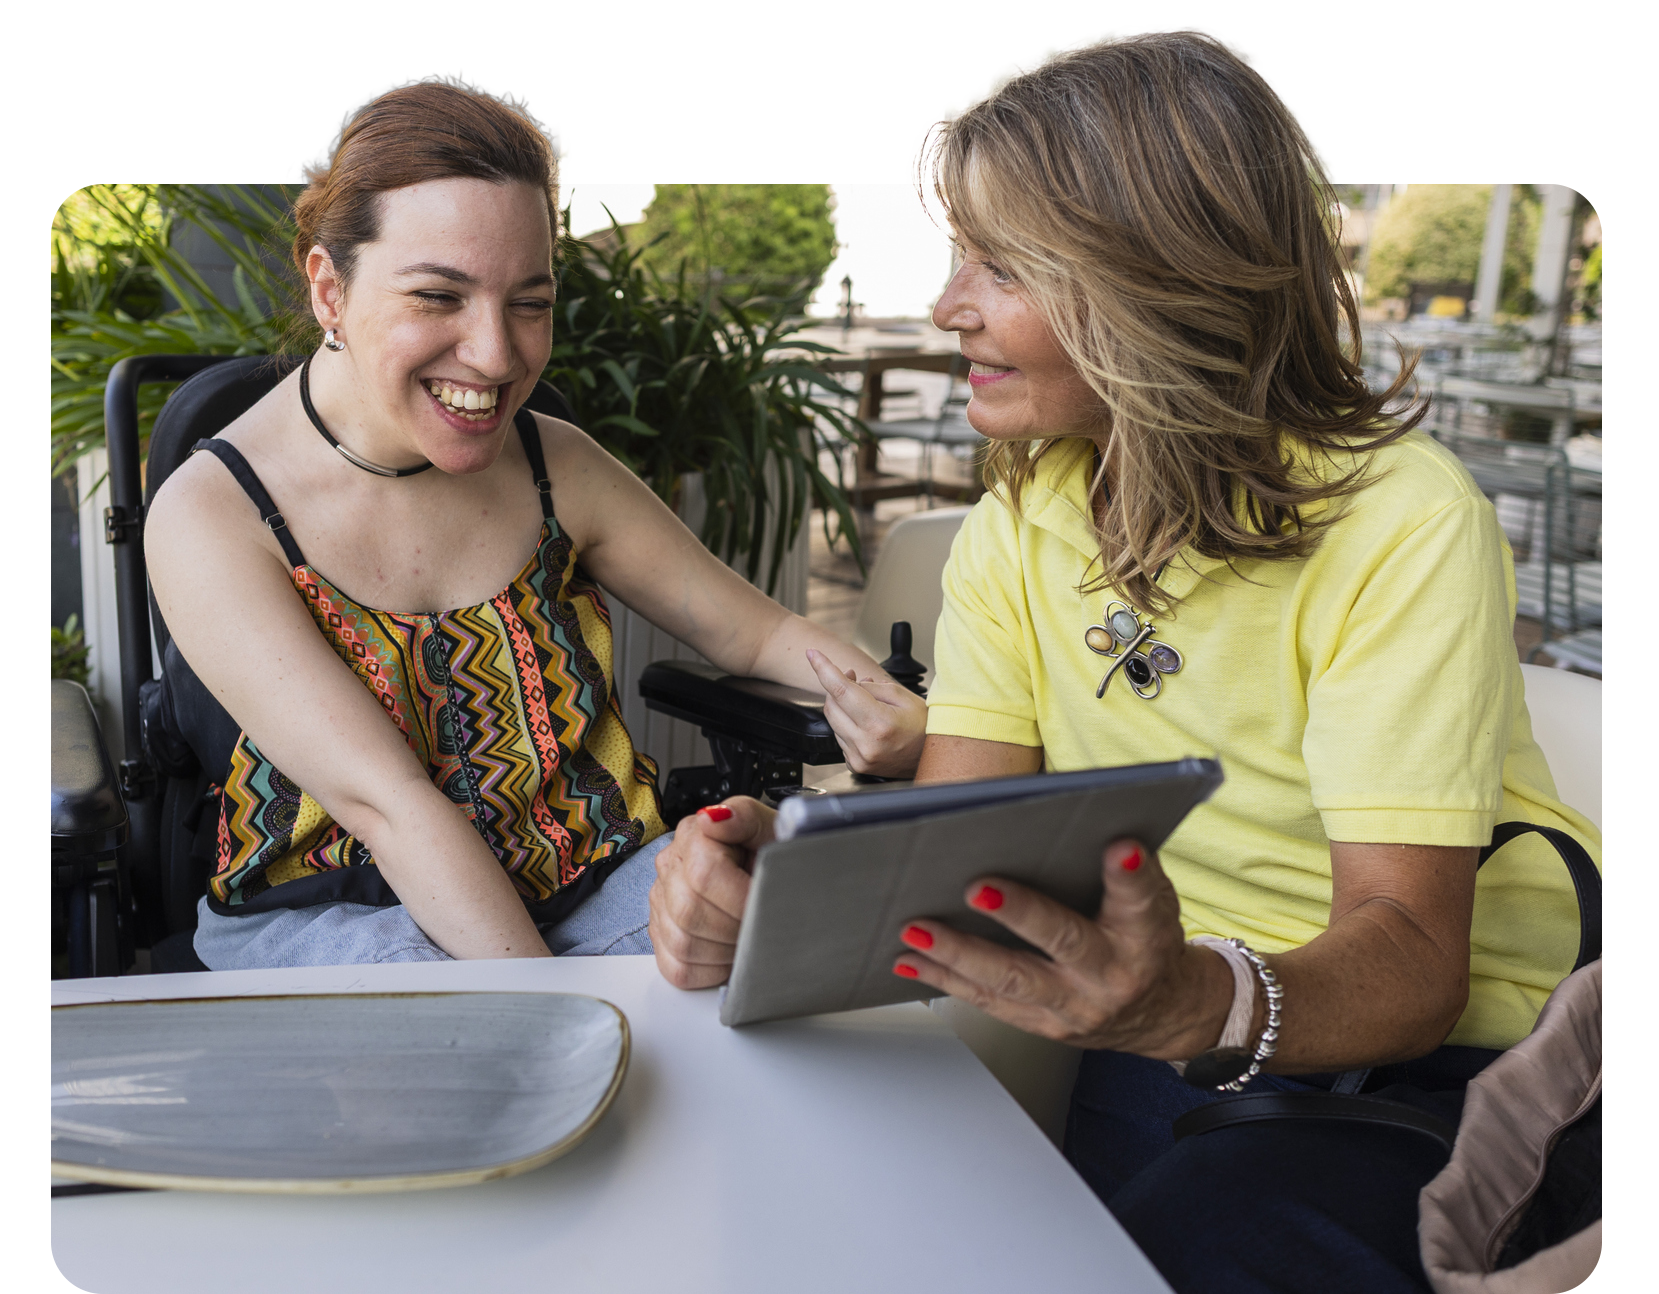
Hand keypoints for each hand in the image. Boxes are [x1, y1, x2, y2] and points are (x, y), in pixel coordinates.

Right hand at [649, 798, 775, 989]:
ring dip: (725, 949)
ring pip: (682, 944)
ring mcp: (661, 901)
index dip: (739, 898)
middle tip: (760, 922)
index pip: (704, 874)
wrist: (768, 872)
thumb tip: (713, 818)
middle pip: (689, 912)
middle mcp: (669, 866)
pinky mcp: (661, 934)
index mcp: (694, 834)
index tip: (765, 902)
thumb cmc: (770, 853)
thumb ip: (745, 817)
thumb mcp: (770, 828)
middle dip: (735, 926)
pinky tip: (730, 952)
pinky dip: (711, 970)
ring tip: (747, 935)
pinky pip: (677, 969)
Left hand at [806, 648, 926, 777]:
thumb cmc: (924, 727)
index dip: (823, 669)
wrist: (932, 757)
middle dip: (837, 688)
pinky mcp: (855, 765)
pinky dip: (847, 724)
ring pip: (833, 722)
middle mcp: (865, 744)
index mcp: (879, 724)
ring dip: (843, 707)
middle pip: (831, 706)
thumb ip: (871, 687)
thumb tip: (848, 680)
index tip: (813, 654)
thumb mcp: (903, 696)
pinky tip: (865, 723)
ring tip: (866, 704)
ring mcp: (859, 758)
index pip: (841, 690)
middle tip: (853, 678)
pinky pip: (840, 737)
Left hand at [891, 839, 1233, 1057]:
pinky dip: (946, 979)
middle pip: (1065, 942)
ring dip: (959, 953)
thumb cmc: (1146, 938)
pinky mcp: (1044, 1025)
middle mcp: (1112, 974)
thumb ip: (1123, 871)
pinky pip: (990, 1001)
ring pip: (1012, 980)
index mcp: (1146, 934)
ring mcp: (1075, 1005)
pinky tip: (911, 959)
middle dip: (1019, 914)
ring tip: (917, 928)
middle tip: (976, 888)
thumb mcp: (1153, 900)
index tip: (1119, 846)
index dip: (1130, 874)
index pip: (1141, 899)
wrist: (1162, 1011)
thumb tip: (1068, 819)